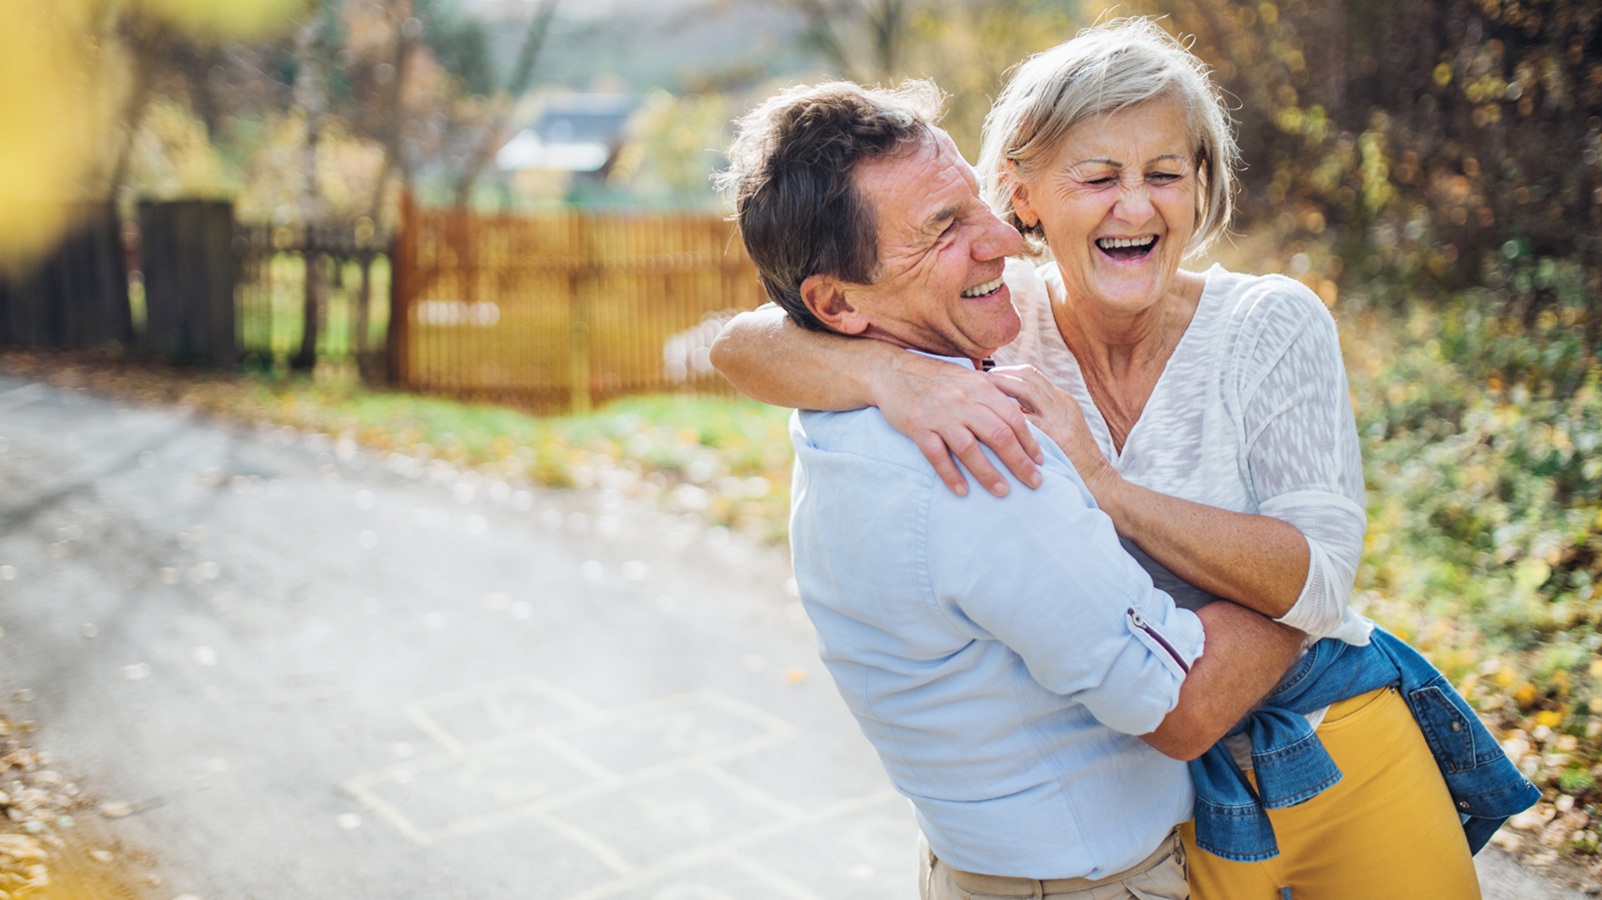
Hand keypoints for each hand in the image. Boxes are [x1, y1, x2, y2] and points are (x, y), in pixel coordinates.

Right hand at [870, 354, 1044, 496]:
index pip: (1013, 417)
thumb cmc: (936, 379)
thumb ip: (991, 397)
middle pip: (998, 435)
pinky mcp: (918, 427)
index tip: (1040, 462)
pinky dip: (950, 475)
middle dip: (1019, 462)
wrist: (892, 371)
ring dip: (988, 473)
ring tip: (1003, 491)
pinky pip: (937, 455)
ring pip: (970, 448)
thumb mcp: (968, 379)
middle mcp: (962, 400)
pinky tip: (962, 491)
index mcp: (980, 387)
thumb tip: (1020, 422)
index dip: (1029, 442)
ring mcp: (939, 414)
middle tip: (1034, 483)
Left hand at [987, 365, 1117, 498]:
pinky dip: (1009, 415)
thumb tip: (1006, 411)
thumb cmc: (1073, 461)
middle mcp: (1062, 404)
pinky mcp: (1061, 436)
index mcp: (1062, 401)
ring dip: (1002, 387)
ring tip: (981, 394)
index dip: (1007, 372)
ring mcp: (1063, 418)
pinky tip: (991, 418)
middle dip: (1001, 374)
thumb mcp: (1059, 431)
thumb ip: (1039, 418)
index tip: (987, 378)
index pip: (1032, 375)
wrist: (1099, 482)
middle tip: (977, 381)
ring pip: (1029, 389)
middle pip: (1029, 375)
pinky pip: (1029, 418)